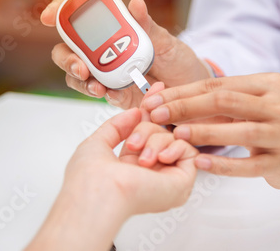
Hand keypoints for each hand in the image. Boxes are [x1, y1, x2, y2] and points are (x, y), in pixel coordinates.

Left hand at [26, 107, 197, 250]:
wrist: (98, 191)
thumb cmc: (90, 176)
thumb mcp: (98, 142)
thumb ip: (117, 126)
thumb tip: (136, 111)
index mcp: (131, 166)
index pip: (149, 132)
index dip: (153, 110)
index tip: (157, 88)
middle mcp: (151, 172)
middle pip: (161, 131)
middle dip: (147, 127)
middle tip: (132, 142)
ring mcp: (167, 177)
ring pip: (173, 138)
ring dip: (155, 140)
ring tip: (140, 159)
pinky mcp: (182, 182)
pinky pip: (189, 151)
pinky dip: (175, 147)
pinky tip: (159, 158)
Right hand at [41, 0, 209, 108]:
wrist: (192, 92)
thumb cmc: (178, 61)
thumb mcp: (167, 42)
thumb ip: (149, 27)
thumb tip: (136, 3)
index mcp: (113, 31)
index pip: (79, 19)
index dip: (60, 13)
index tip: (50, 16)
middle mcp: (103, 52)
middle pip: (68, 51)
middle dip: (67, 58)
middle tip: (80, 67)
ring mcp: (106, 74)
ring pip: (77, 77)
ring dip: (80, 80)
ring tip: (97, 86)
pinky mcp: (115, 95)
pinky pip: (100, 94)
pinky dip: (102, 94)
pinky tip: (112, 94)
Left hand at [141, 73, 279, 188]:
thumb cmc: (268, 122)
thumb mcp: (248, 103)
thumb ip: (216, 101)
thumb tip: (166, 101)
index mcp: (267, 83)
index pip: (218, 85)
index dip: (183, 92)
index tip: (155, 101)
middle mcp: (278, 104)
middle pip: (227, 101)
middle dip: (188, 107)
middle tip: (158, 115)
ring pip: (240, 131)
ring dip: (205, 132)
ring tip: (176, 135)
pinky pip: (250, 165)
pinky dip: (224, 165)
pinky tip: (201, 164)